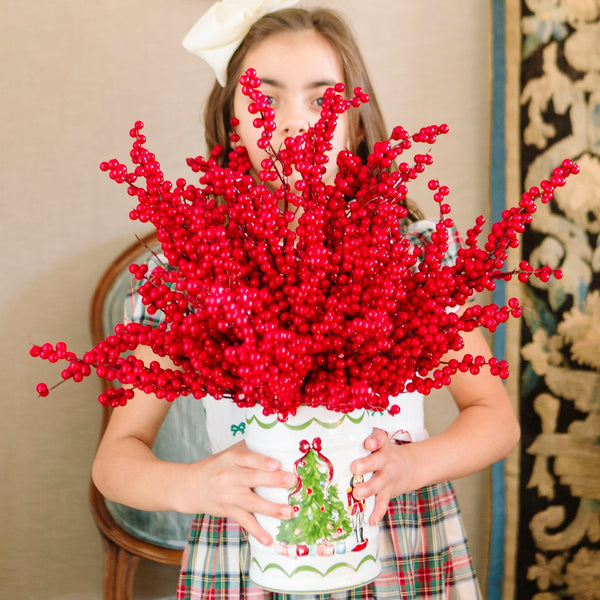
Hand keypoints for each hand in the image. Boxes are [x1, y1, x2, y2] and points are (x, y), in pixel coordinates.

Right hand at [182, 441, 296, 544]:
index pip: (247, 458)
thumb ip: (249, 449)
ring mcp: (229, 496)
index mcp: (231, 459)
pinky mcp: (229, 511)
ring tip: (289, 512)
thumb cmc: (216, 466)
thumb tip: (276, 442)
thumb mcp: (229, 453)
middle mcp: (229, 477)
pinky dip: (257, 531)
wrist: (190, 486)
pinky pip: (245, 522)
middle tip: (292, 481)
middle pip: (253, 478)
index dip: (262, 461)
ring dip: (272, 509)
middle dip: (274, 480)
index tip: (277, 464)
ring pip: (252, 503)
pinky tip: (269, 539)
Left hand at [350, 428, 415, 525]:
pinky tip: (371, 519)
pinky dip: (378, 512)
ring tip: (357, 493)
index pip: (380, 438)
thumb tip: (330, 439)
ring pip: (379, 483)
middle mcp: (386, 460)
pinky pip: (383, 502)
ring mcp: (388, 477)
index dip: (375, 440)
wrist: (410, 467)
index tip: (368, 443)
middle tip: (355, 468)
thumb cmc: (383, 453)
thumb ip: (359, 441)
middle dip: (367, 464)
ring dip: (368, 489)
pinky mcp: (389, 492)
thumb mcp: (378, 443)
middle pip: (379, 461)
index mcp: (382, 445)